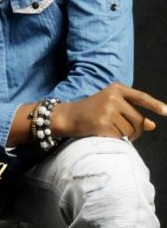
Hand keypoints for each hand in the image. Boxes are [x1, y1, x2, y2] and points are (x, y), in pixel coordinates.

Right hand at [51, 82, 166, 140]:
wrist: (69, 116)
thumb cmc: (92, 111)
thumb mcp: (112, 106)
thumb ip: (131, 112)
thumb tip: (152, 125)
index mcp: (116, 88)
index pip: (140, 97)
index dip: (155, 105)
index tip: (166, 112)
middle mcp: (113, 97)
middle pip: (138, 119)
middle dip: (137, 130)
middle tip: (130, 134)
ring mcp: (108, 109)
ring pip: (130, 130)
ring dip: (125, 135)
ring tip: (112, 130)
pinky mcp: (103, 123)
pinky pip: (120, 136)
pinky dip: (116, 138)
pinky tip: (105, 133)